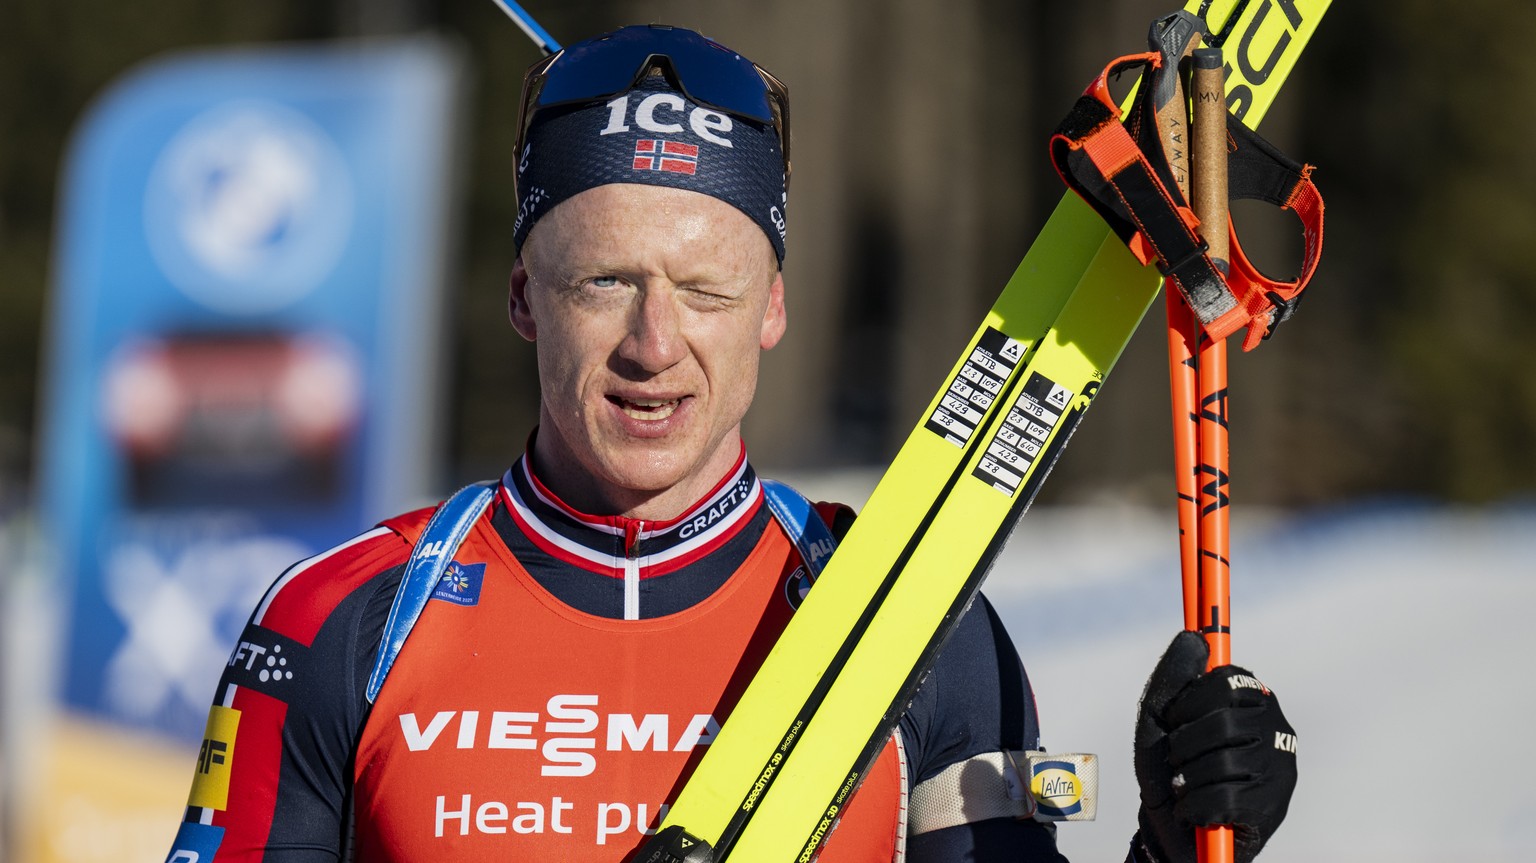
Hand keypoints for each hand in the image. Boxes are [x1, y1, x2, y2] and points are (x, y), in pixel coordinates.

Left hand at [1132, 631, 1296, 862]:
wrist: (1169, 828)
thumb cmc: (1167, 768)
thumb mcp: (1158, 720)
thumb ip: (1173, 679)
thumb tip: (1194, 638)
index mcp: (1252, 700)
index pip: (1227, 681)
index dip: (1189, 701)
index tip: (1173, 719)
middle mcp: (1275, 729)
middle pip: (1224, 723)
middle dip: (1183, 744)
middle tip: (1176, 759)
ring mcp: (1281, 769)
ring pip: (1225, 762)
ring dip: (1187, 779)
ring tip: (1184, 787)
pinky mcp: (1275, 808)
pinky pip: (1227, 800)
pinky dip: (1195, 807)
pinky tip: (1193, 811)